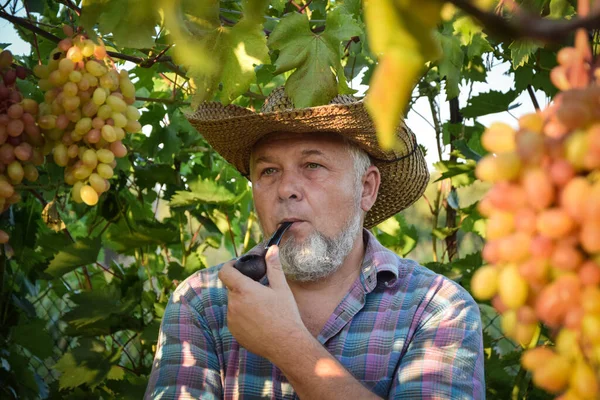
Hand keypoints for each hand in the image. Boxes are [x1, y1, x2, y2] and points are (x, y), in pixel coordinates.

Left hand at [218, 245, 308, 361]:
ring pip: (234, 304)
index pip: (225, 272)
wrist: (286, 344)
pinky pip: (235, 318)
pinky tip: (259, 320)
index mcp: (243, 290)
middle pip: (232, 288)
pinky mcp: (234, 332)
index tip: (237, 265)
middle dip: (242, 286)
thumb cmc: (285, 314)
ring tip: (262, 307)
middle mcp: (233, 304)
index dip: (229, 265)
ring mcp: (232, 320)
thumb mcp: (281, 288)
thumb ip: (273, 267)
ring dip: (243, 302)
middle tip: (259, 289)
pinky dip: (243, 316)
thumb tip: (272, 249)